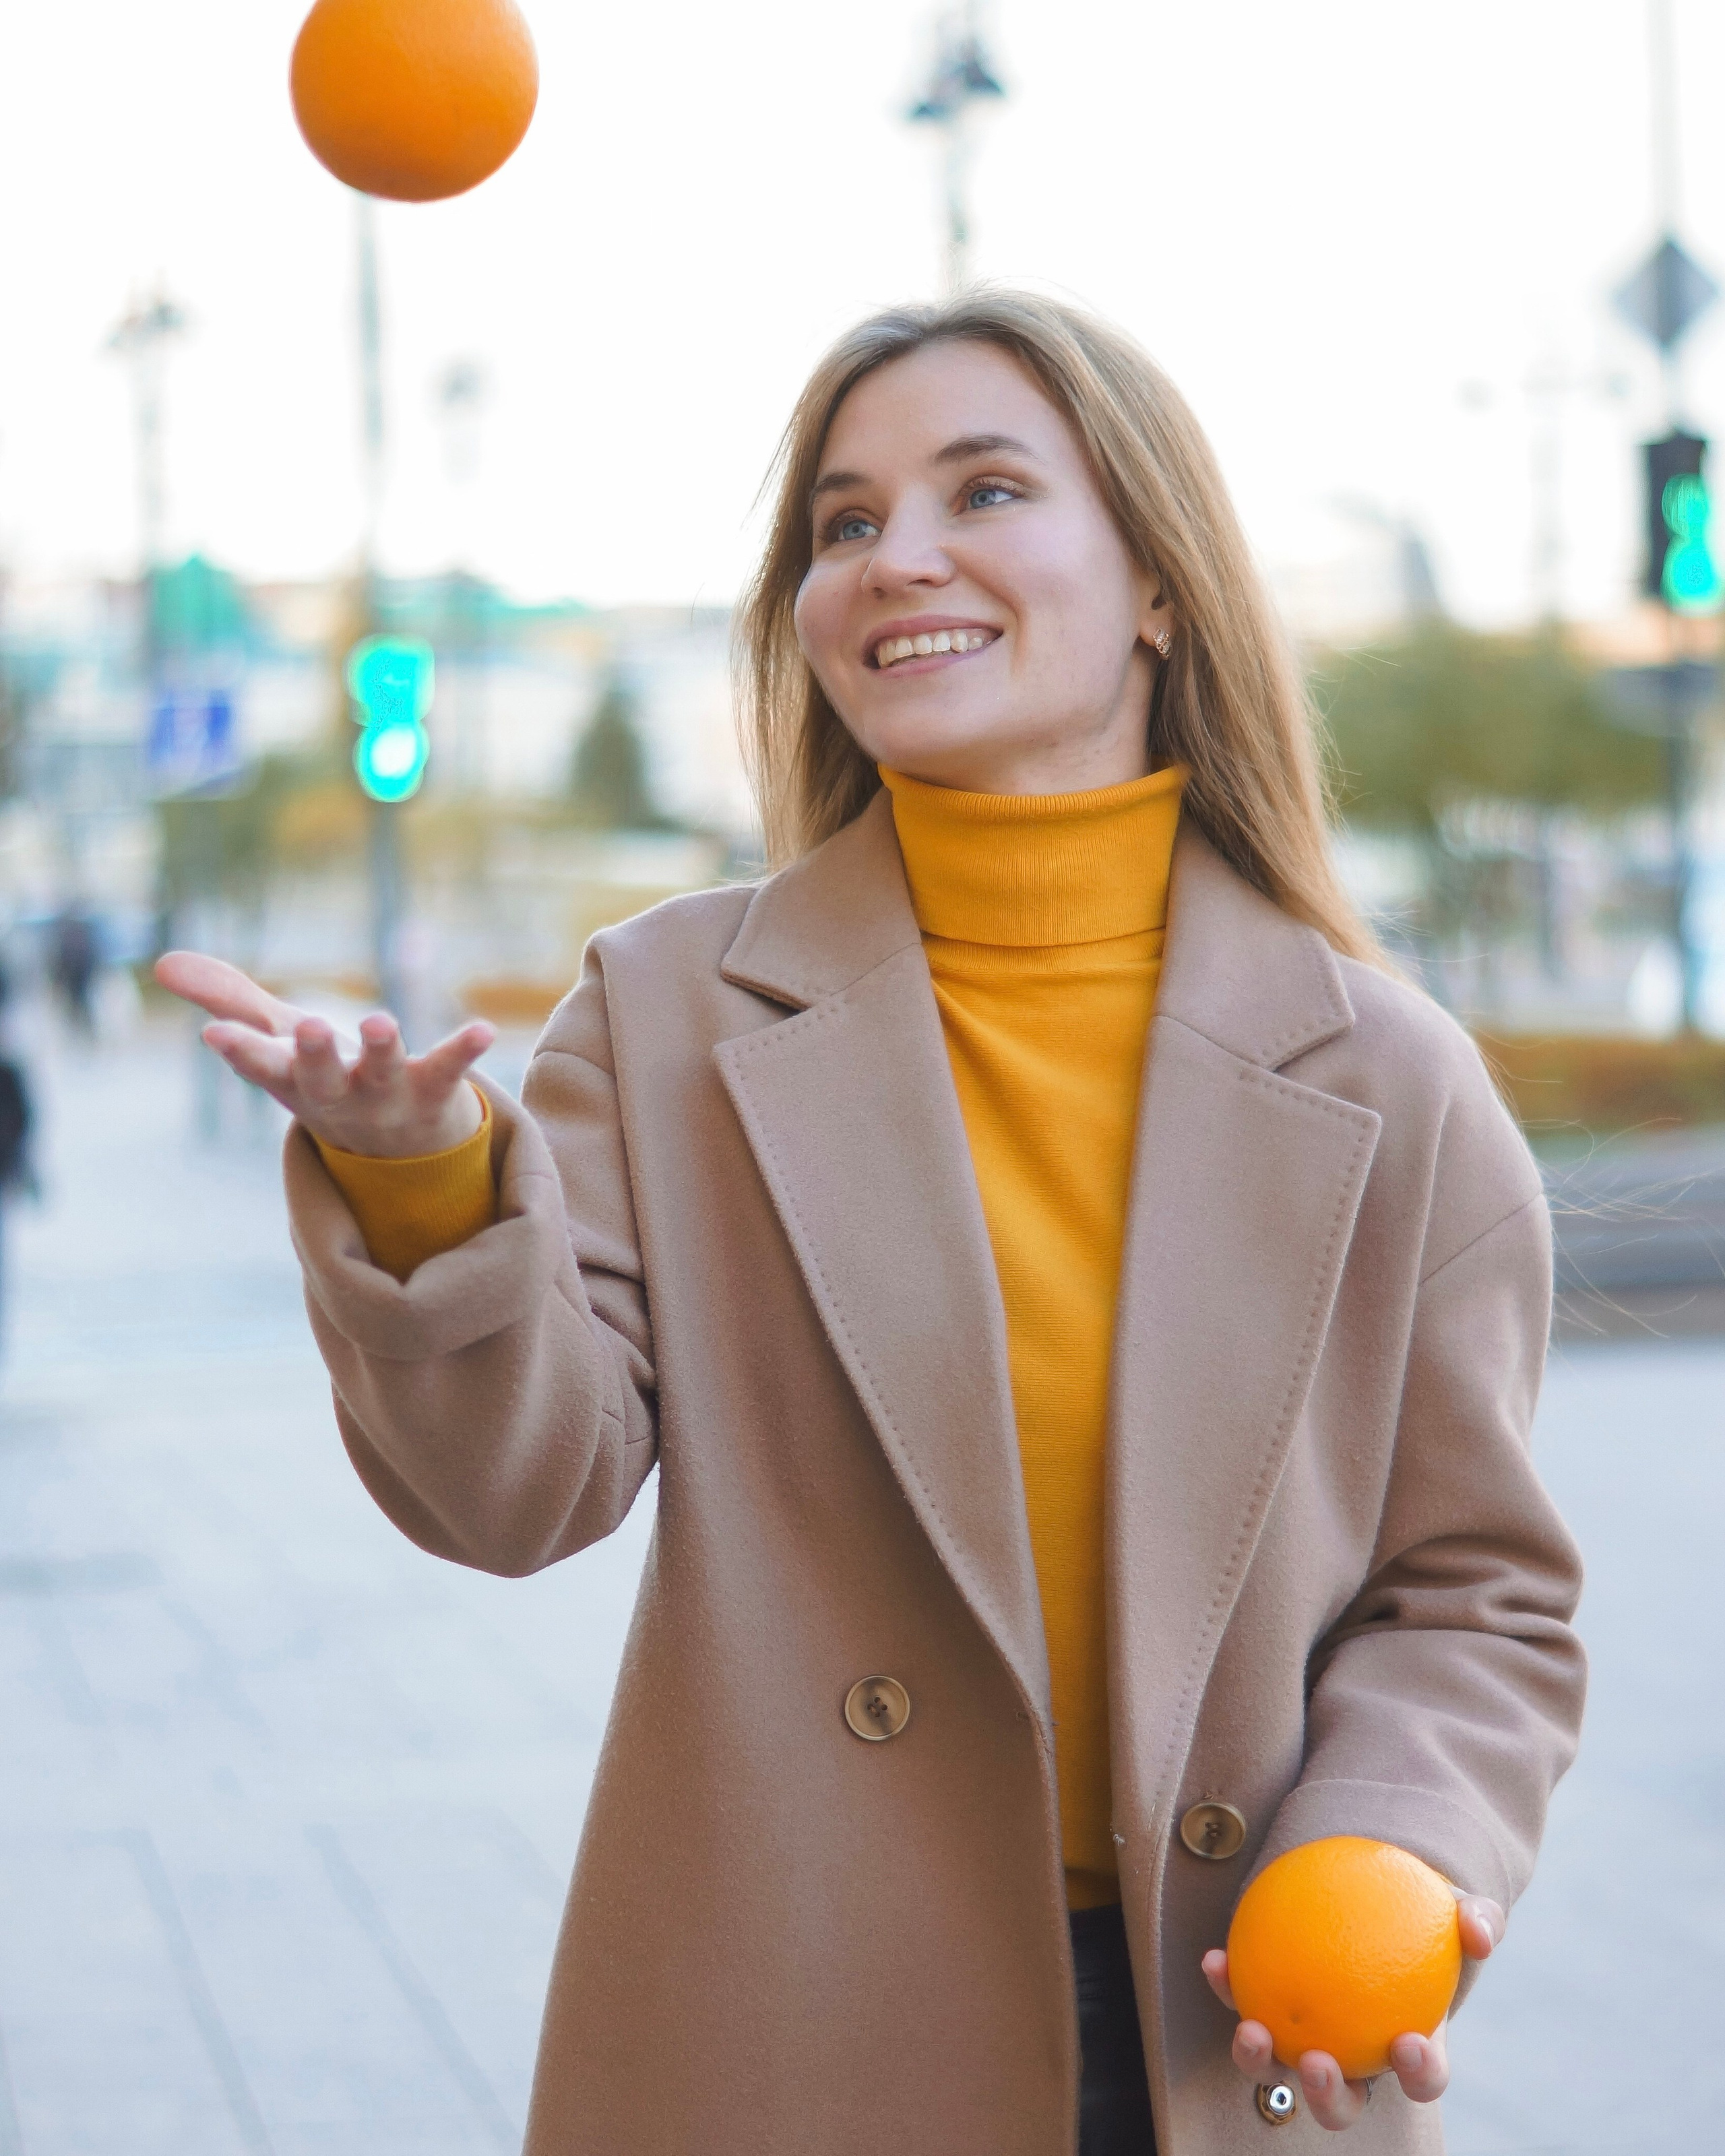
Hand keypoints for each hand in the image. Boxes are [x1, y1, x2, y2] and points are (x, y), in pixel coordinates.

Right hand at [155, 951, 495, 1158]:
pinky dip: (463, 1051)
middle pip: (321, 1078)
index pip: (263, 1066)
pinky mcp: (434, 1094)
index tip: (215, 1035)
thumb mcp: (278, 1043)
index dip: (241, 1051)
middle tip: (306, 1025)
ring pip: (382, 1075)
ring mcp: (388, 1099)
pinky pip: (449, 1071)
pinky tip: (482, 1029)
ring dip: (380, 1049)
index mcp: (296, 1082)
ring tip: (379, 1021)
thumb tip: (161, 963)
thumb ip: (229, 1000)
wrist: (402, 1160)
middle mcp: (340, 1095)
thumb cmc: (330, 1085)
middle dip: (313, 1054)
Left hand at [1200, 1896, 1502, 2130]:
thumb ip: (1476, 1920)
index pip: (1421, 2078)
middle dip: (1327, 2098)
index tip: (1407, 2042)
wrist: (1368, 1887)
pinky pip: (1241, 2001)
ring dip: (1259, 2061)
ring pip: (1278, 2070)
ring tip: (1252, 2032)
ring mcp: (1303, 2035)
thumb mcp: (1456, 1907)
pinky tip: (1215, 1960)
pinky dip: (1226, 1986)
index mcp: (1408, 2045)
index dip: (1418, 2074)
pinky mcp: (1263, 2003)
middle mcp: (1353, 2056)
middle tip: (1317, 2064)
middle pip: (1342, 2101)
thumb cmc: (1420, 1908)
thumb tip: (1479, 1932)